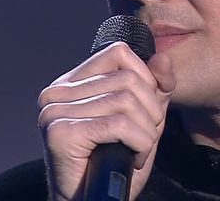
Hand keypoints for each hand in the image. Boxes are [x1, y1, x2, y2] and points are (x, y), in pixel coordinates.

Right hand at [37, 42, 175, 200]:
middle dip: (150, 112)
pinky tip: (133, 159)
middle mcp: (57, 91)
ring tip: (137, 151)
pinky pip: (119, 124)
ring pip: (126, 101)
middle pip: (127, 79)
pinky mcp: (62, 132)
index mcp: (72, 82)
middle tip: (143, 138)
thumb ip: (155, 88)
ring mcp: (55, 110)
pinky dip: (139, 144)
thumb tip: (163, 59)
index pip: (118, 53)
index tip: (147, 111)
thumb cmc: (115, 166)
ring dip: (146, 132)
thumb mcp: (143, 119)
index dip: (145, 79)